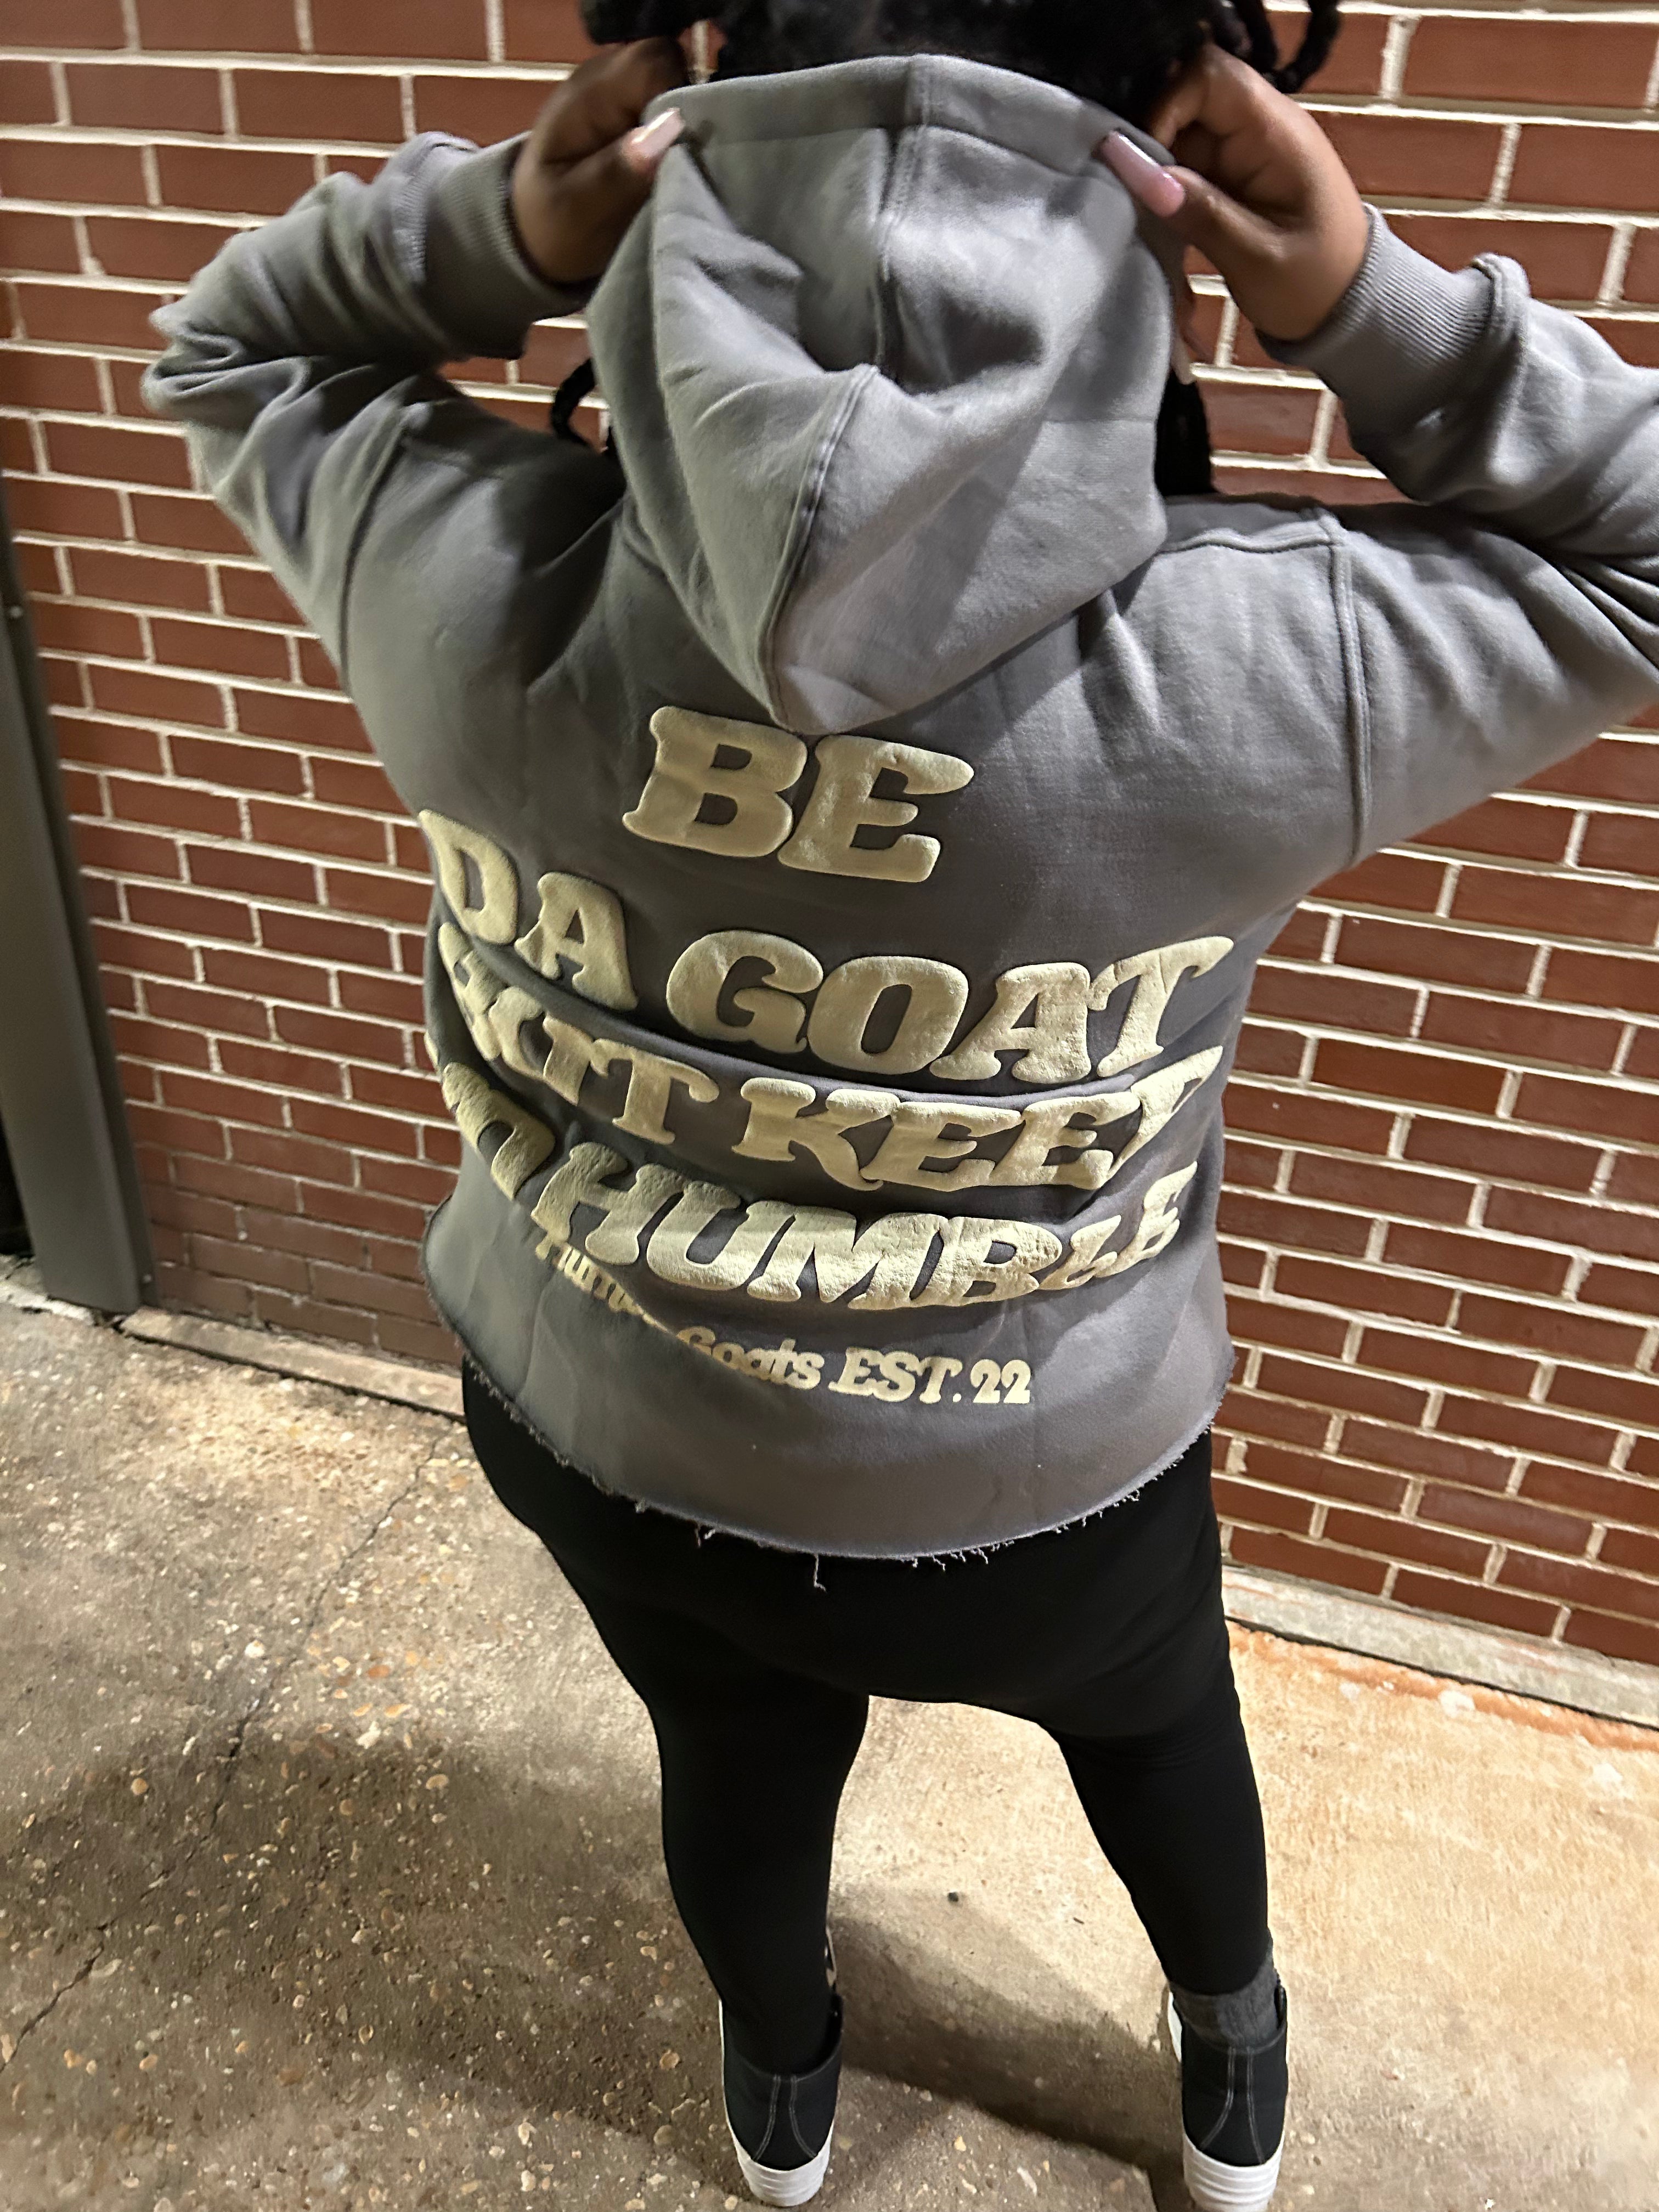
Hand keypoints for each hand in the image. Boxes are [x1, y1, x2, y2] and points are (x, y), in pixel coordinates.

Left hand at [510, 38, 688, 288]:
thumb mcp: (577, 210)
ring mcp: (619, 91)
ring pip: (675, 77)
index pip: (652, 63)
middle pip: (669, 60)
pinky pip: (670, 99)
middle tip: (683, 157)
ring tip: (678, 163)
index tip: (683, 146)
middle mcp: (605, 80)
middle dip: (687, 104)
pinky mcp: (632, 107)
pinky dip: (681, 127)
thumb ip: (617, 172)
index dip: (679, 97)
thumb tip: (664, 134)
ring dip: (686, 118)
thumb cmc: (552, 225)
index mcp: (587, 96)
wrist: (535, 232)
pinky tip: (674, 159)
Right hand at [1100, 45, 1369, 344]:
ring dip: (1154, 174)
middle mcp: (1257, 128)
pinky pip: (1183, 166)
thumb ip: (1198, 212)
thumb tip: (1132, 168)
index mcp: (1276, 132)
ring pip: (1177, 136)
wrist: (1344, 308)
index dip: (1165, 106)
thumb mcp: (1256, 258)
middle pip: (1185, 100)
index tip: (1142, 165)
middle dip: (1152, 143)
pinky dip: (1164, 192)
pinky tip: (1157, 222)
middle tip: (1134, 197)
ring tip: (1143, 216)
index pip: (1208, 76)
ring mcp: (1242, 151)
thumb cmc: (1314, 284)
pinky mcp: (1230, 176)